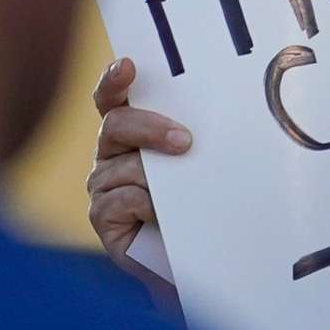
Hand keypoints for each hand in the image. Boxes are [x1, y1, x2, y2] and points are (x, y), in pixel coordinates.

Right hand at [87, 55, 191, 294]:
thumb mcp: (207, 169)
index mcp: (133, 135)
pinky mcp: (102, 217)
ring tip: (185, 196)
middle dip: (150, 128)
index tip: (128, 66)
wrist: (198, 263)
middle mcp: (112, 155)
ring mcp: (103, 186)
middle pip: (117, 125)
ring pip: (124, 166)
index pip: (114, 100)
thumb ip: (202, 143)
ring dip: (158, 179)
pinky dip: (147, 206)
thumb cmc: (205, 208)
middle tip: (185, 142)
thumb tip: (227, 117)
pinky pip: (121, 200)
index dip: (115, 81)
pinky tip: (161, 217)